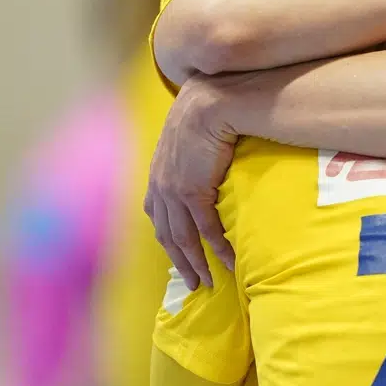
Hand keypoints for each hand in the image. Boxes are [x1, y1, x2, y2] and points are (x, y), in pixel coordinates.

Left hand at [143, 75, 238, 289]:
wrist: (210, 101)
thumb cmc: (206, 111)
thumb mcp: (188, 136)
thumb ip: (190, 155)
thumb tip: (205, 161)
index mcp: (158, 176)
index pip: (160, 219)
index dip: (170, 242)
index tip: (181, 259)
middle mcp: (160, 187)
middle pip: (168, 236)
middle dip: (180, 263)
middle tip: (195, 284)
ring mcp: (174, 191)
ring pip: (183, 238)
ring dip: (196, 263)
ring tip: (209, 282)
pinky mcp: (193, 191)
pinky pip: (205, 228)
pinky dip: (216, 248)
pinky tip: (227, 262)